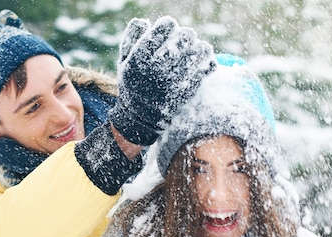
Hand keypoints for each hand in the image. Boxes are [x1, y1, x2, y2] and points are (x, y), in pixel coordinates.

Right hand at [110, 16, 215, 144]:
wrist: (140, 119)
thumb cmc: (133, 85)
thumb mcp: (123, 61)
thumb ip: (132, 38)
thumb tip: (146, 22)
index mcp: (140, 57)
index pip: (166, 27)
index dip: (169, 26)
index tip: (168, 31)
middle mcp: (157, 68)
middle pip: (185, 36)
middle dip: (186, 36)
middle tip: (184, 41)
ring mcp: (174, 80)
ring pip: (199, 50)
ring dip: (200, 47)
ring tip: (196, 50)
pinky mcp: (187, 91)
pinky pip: (205, 68)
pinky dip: (208, 62)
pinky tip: (203, 62)